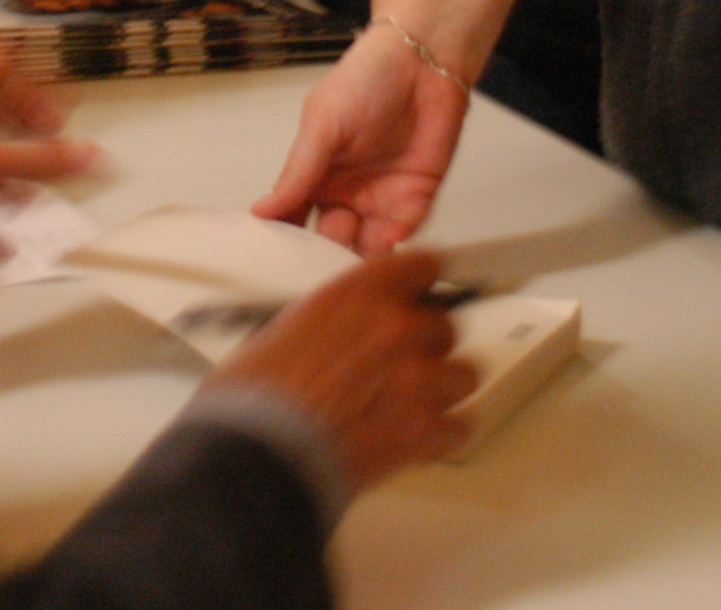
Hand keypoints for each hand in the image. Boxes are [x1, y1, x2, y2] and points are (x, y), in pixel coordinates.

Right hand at [208, 248, 475, 489]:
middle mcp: (396, 327)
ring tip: (413, 403)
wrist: (258, 453)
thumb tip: (352, 328)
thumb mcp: (290, 327)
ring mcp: (417, 379)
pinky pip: (460, 426)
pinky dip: (443, 434)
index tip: (420, 297)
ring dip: (442, 387)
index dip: (420, 286)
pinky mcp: (426, 430)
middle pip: (445, 324)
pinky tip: (422, 437)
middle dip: (426, 344)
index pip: (424, 266)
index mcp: (361, 294)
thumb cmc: (257, 398)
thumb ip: (338, 319)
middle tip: (401, 364)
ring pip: (464, 374)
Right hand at [253, 24, 468, 252]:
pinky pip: (405, 231)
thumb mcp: (322, 124)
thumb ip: (298, 172)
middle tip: (319, 277)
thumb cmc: (366, 79)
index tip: (276, 268)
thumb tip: (260, 211)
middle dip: (325, 260)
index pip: (295, 221)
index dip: (287, 245)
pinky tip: (387, 241)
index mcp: (317, 176)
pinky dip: (395, 242)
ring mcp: (383, 198)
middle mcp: (347, 193)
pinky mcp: (418, 197)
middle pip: (331, 241)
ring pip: (368, 245)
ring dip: (361, 259)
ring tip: (352, 269)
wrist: (423, 60)